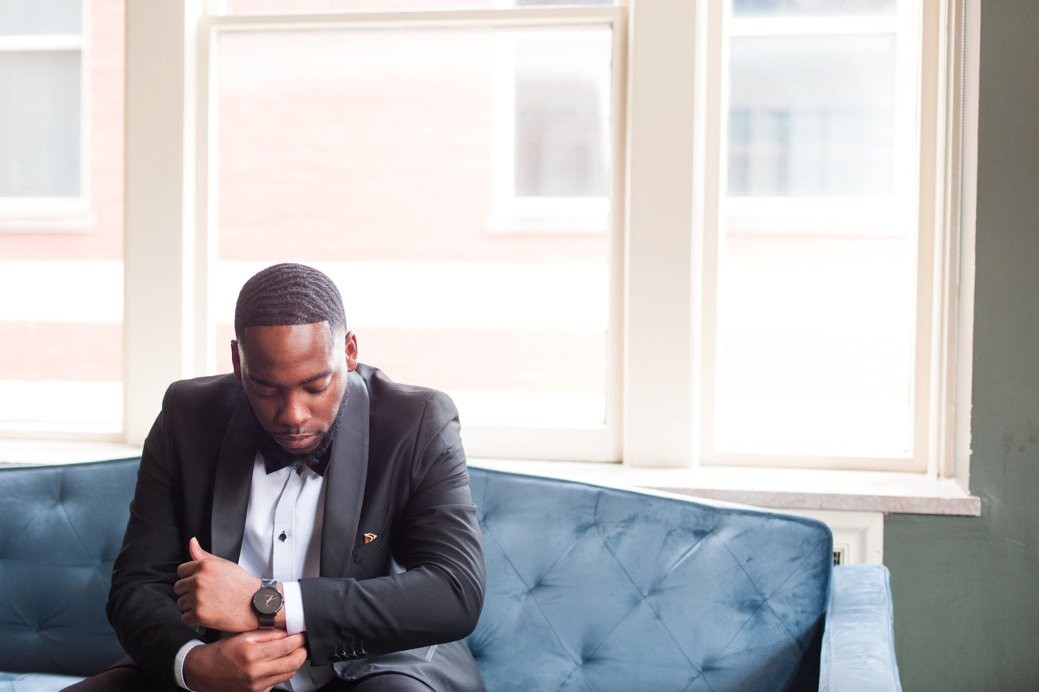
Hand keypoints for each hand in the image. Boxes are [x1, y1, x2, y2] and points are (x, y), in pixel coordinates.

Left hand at [175, 537, 268, 631]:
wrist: (258, 604)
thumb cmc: (243, 585)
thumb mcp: (224, 565)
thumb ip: (204, 555)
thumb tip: (192, 542)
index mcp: (204, 566)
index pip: (181, 571)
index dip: (191, 578)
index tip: (202, 584)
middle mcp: (199, 580)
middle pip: (179, 588)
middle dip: (190, 593)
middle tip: (208, 596)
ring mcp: (198, 598)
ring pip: (181, 603)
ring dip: (191, 606)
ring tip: (210, 605)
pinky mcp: (199, 614)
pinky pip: (184, 618)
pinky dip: (194, 619)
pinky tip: (208, 615)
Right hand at [183, 629, 306, 691]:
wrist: (204, 672)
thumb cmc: (221, 652)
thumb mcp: (243, 636)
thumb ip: (267, 634)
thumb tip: (287, 632)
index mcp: (252, 654)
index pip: (287, 646)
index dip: (299, 639)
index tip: (302, 634)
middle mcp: (256, 672)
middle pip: (293, 664)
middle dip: (302, 652)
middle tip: (302, 645)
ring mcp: (257, 686)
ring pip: (288, 674)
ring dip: (293, 663)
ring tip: (290, 653)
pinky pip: (277, 683)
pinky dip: (280, 673)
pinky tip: (275, 665)